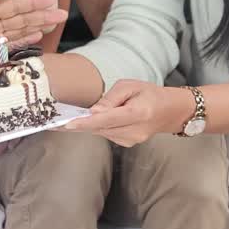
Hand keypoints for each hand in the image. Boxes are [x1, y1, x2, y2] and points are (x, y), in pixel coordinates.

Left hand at [0, 0, 68, 47]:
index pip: (12, 7)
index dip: (31, 3)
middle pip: (21, 19)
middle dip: (41, 15)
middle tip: (62, 12)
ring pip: (20, 31)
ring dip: (38, 26)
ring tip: (55, 22)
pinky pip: (10, 47)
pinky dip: (24, 42)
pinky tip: (37, 37)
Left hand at [64, 79, 195, 146]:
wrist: (171, 111)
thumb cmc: (150, 94)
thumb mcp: (131, 85)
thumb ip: (111, 97)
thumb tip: (94, 111)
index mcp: (138, 113)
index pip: (107, 119)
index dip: (86, 122)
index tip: (69, 124)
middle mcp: (135, 130)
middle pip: (101, 128)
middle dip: (79, 125)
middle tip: (57, 123)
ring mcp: (132, 140)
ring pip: (102, 132)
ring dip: (87, 126)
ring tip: (72, 119)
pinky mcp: (128, 143)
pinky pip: (107, 134)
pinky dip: (98, 127)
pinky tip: (94, 120)